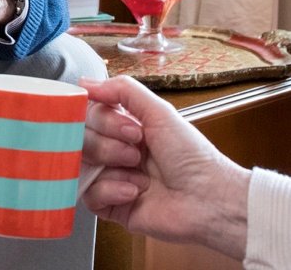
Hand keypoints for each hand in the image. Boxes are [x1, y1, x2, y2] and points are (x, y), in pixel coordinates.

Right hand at [79, 76, 250, 259]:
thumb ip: (122, 90)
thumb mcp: (160, 112)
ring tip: (139, 173)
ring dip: (111, 166)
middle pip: (81, 138)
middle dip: (109, 144)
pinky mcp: (111, 206)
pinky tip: (133, 191)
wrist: (208, 199)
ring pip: (81, 165)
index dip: (102, 119)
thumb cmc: (191, 156)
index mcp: (125, 127)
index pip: (89, 114)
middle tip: (136, 150)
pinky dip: (110, 191)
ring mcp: (111, 178)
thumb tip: (84, 84)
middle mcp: (115, 150)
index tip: (128, 126)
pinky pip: (88, 196)